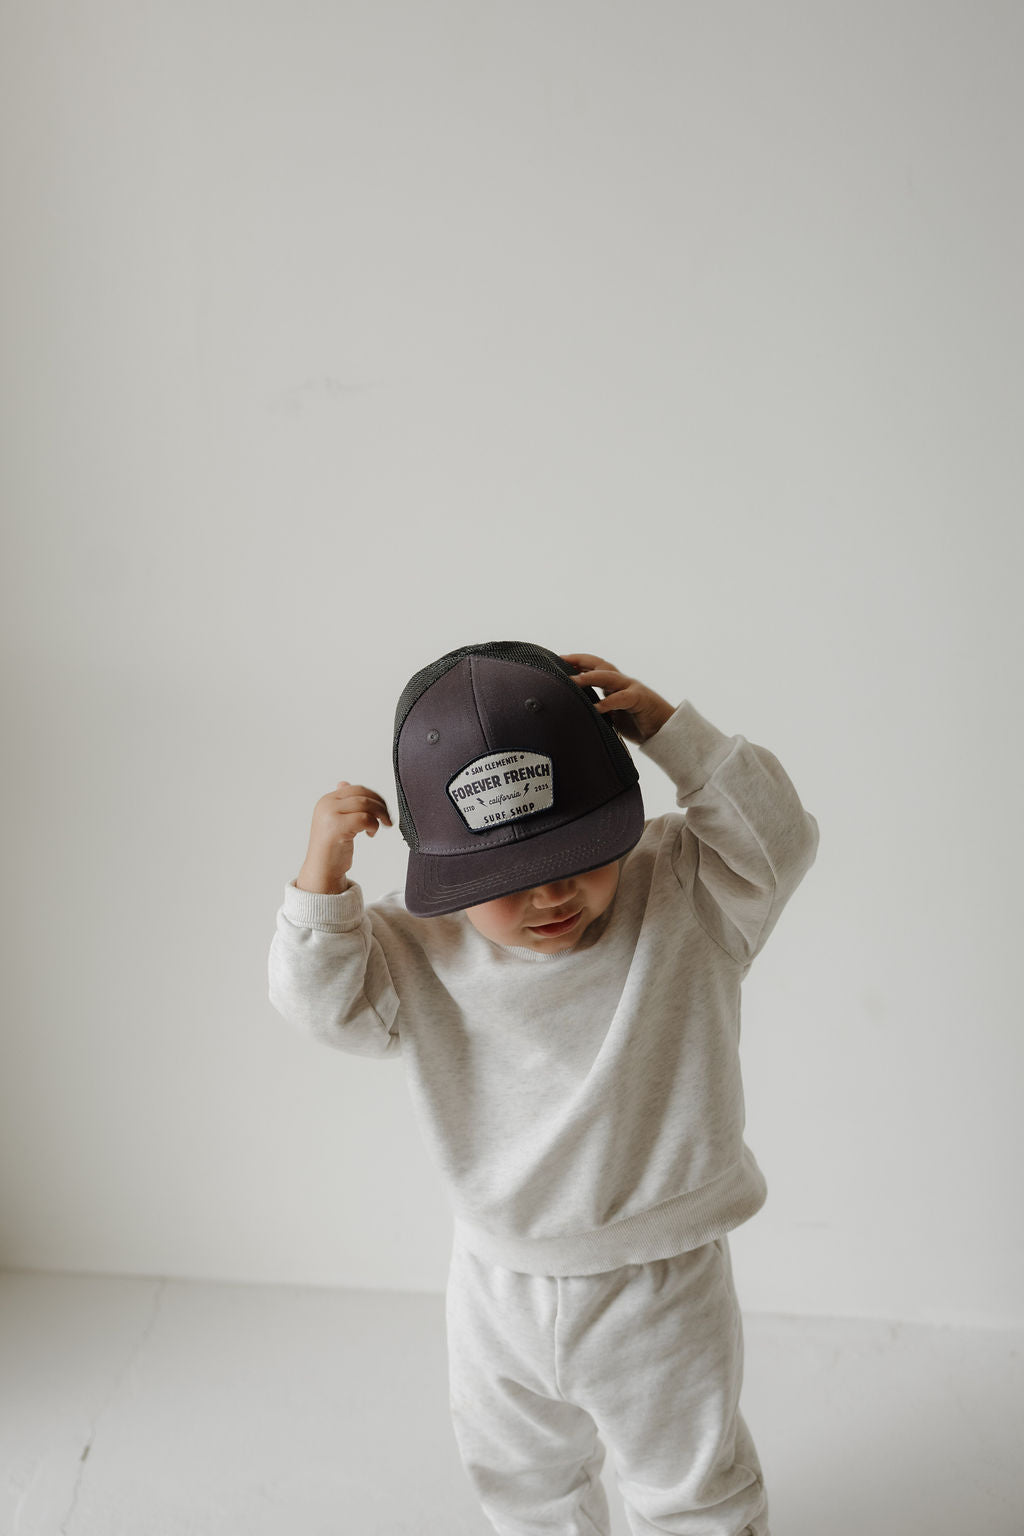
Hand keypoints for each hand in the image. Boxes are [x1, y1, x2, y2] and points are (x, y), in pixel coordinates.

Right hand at [296, 782, 392, 893]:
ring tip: (380, 826)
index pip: (356, 789)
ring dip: (379, 814)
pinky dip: (373, 825)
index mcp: (327, 800)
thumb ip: (341, 803)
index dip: (374, 797)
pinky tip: (371, 834)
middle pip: (362, 794)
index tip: (383, 808)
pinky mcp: (336, 827)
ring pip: (365, 804)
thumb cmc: (332, 848)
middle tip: (387, 818)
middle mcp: (326, 804)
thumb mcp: (336, 820)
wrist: (322, 870)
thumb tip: (344, 783)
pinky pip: (364, 818)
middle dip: (380, 804)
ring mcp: (330, 815)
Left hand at [560, 654, 674, 743]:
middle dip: (580, 660)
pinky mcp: (640, 699)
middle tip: (561, 659)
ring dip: (591, 677)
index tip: (558, 659)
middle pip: (599, 664)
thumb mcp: (611, 717)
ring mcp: (632, 688)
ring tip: (574, 680)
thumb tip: (573, 714)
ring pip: (609, 676)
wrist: (665, 732)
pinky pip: (622, 698)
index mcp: (614, 685)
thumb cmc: (637, 725)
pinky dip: (609, 702)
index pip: (594, 667)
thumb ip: (596, 711)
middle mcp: (622, 682)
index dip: (577, 661)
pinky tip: (596, 708)